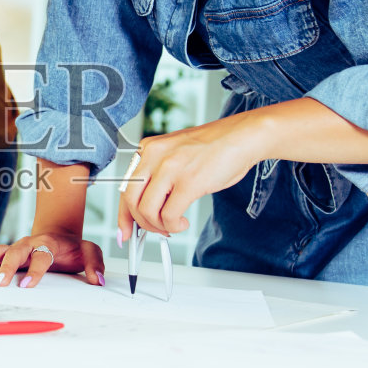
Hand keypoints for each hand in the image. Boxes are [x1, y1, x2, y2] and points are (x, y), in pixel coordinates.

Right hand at [0, 232, 104, 288]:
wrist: (59, 235)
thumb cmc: (72, 248)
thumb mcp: (89, 251)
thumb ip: (94, 264)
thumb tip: (97, 280)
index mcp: (49, 243)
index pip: (41, 255)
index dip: (34, 270)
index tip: (26, 285)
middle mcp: (29, 243)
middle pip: (14, 252)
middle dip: (5, 268)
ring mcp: (17, 247)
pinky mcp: (8, 252)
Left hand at [119, 115, 266, 241]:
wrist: (243, 137)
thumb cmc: (215, 148)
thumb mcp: (176, 154)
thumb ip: (158, 175)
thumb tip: (146, 207)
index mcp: (149, 149)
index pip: (125, 186)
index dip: (123, 214)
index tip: (125, 230)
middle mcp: (155, 155)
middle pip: (130, 200)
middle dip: (141, 223)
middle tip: (156, 230)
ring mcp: (171, 168)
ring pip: (147, 211)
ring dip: (159, 226)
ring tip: (173, 225)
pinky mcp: (189, 182)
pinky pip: (169, 215)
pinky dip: (174, 225)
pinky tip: (183, 222)